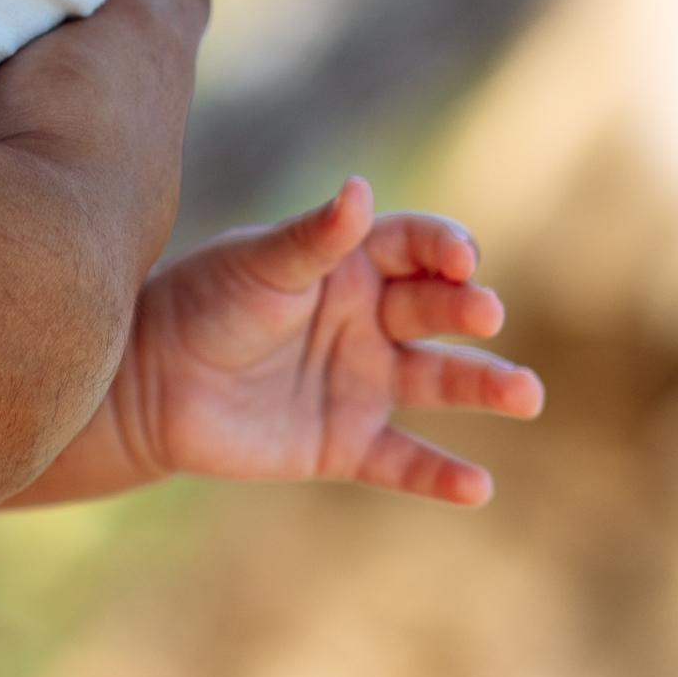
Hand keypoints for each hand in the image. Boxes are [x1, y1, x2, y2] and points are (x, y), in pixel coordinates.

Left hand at [111, 178, 543, 506]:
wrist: (150, 381)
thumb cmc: (204, 300)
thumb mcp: (260, 263)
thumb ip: (313, 237)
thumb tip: (360, 189)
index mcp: (353, 263)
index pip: (417, 248)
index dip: (445, 248)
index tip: (463, 257)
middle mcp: (370, 320)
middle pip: (436, 311)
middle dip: (466, 311)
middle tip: (486, 314)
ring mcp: (362, 382)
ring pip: (438, 382)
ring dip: (485, 385)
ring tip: (527, 394)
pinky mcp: (345, 443)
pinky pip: (403, 460)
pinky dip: (440, 475)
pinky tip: (479, 487)